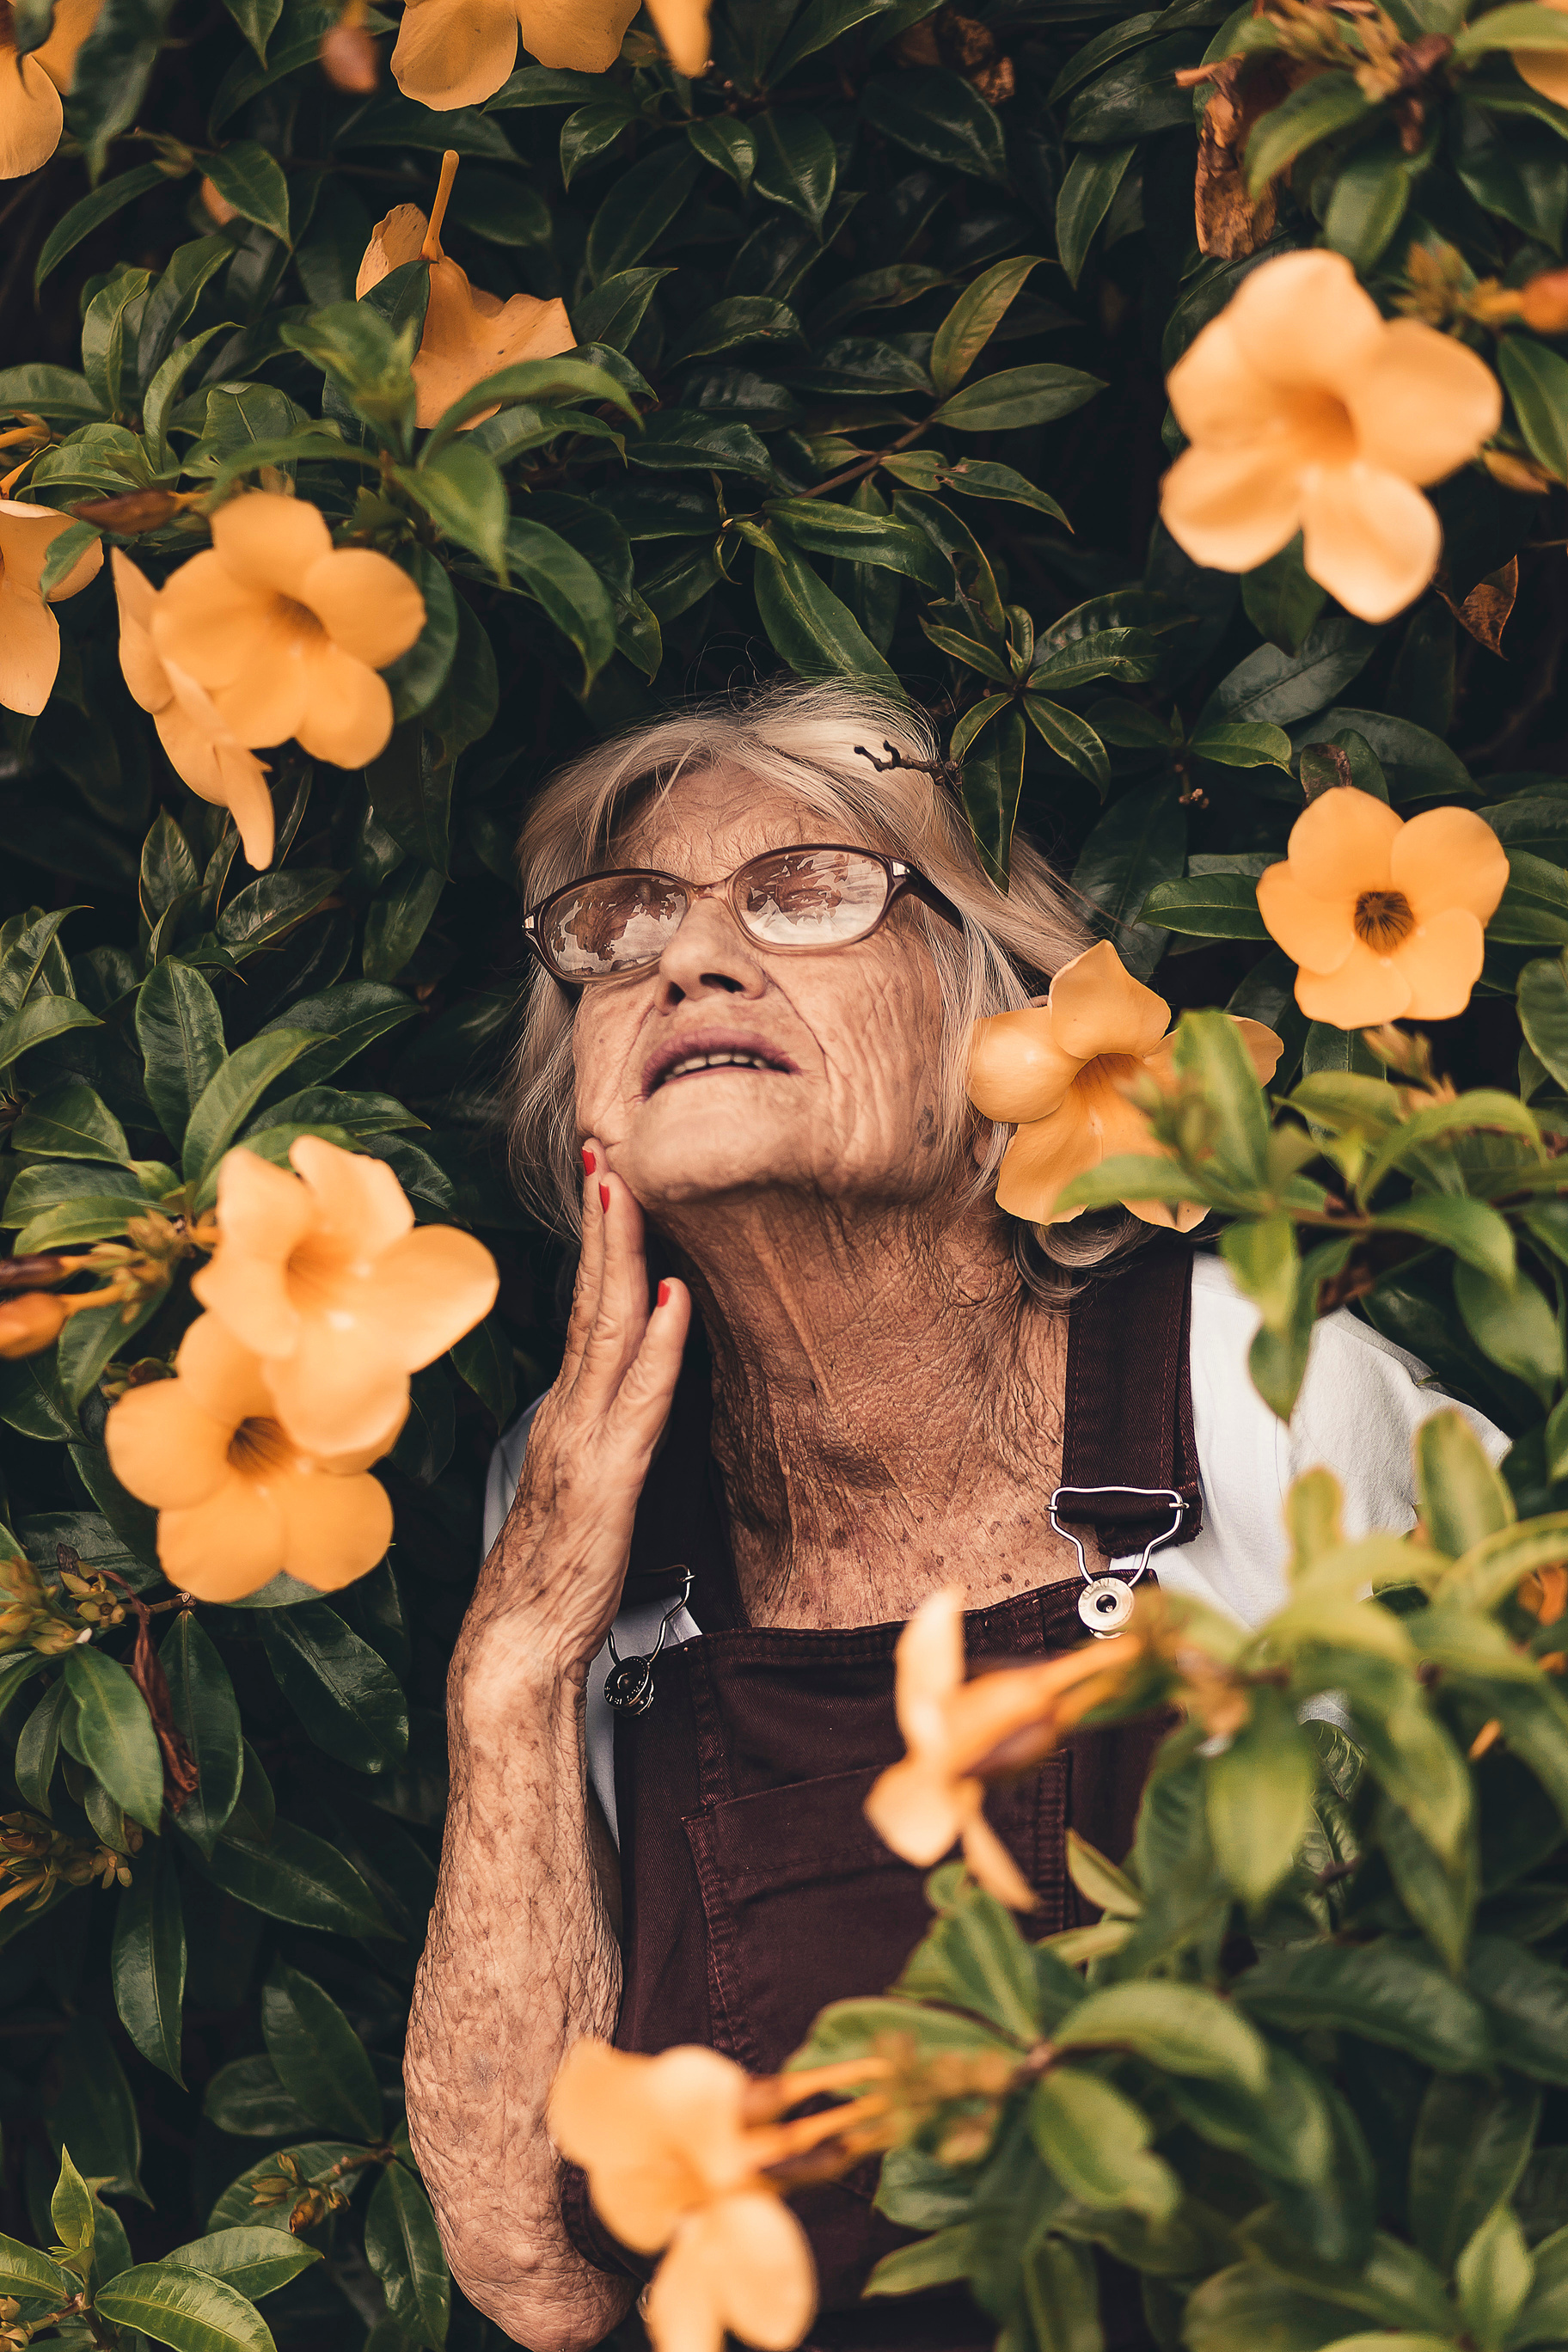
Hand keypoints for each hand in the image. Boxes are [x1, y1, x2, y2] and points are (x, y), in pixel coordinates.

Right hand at [457, 1143, 690, 1716]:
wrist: (513, 1649)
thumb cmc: (552, 1579)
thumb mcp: (582, 1491)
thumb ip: (603, 1438)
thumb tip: (634, 1397)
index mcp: (566, 1413)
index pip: (585, 1308)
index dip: (598, 1240)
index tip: (607, 1174)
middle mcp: (570, 1414)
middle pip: (591, 1299)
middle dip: (604, 1218)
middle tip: (609, 1146)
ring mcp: (585, 1443)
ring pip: (608, 1331)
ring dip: (623, 1255)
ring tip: (629, 1189)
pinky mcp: (608, 1482)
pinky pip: (639, 1402)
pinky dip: (658, 1347)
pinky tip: (673, 1301)